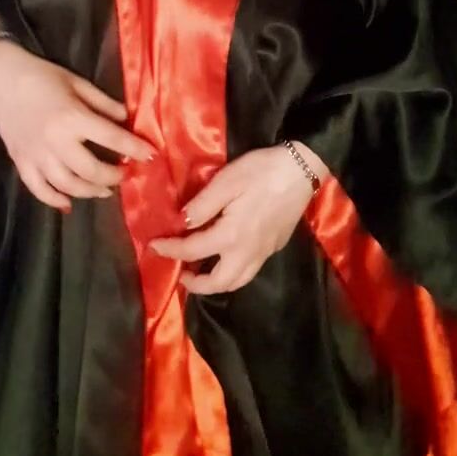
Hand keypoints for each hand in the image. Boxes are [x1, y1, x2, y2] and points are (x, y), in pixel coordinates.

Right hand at [0, 40, 153, 212]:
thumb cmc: (43, 75)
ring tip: (104, 190)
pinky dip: (54, 201)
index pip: (112, 139)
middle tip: (123, 173)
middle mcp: (56, 141)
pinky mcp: (20, 162)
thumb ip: (103, 104)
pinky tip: (68, 205)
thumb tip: (125, 120)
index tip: (151, 156)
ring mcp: (36, 155)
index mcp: (73, 118)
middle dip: (113, 176)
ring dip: (90, 191)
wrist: (1, 76)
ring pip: (68, 186)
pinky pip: (39, 190)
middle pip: (92, 171)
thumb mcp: (78, 83)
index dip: (135, 149)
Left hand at [150, 142, 327, 293]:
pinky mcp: (274, 247)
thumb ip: (202, 205)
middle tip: (180, 272)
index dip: (170, 250)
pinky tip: (226, 256)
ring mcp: (264, 253)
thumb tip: (182, 222)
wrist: (302, 170)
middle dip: (196, 285)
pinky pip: (249, 271)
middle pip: (219, 283)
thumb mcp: (227, 181)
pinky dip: (232, 273)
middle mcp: (248, 252)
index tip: (154, 246)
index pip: (193, 251)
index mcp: (231, 235)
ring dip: (216, 284)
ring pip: (237, 282)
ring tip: (201, 271)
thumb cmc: (262, 171)